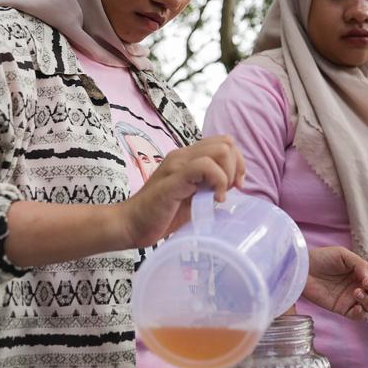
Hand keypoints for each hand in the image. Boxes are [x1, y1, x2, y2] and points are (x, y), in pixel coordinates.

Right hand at [117, 136, 245, 248]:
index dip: (237, 163)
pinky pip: (205, 166)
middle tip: (228, 191)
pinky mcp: (174, 178)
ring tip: (218, 196)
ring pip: (220, 150)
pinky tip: (214, 200)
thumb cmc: (161, 214)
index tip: (234, 187)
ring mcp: (177, 164)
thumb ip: (209, 186)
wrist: (130, 225)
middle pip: (227, 142)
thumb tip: (234, 184)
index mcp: (188, 157)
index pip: (225, 142)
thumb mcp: (193, 197)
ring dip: (228, 175)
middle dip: (236, 168)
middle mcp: (183, 155)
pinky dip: (218, 182)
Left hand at [303, 246, 367, 319]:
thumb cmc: (323, 258)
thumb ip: (360, 265)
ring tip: (357, 292)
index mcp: (364, 271)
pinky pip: (358, 316)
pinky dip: (361, 312)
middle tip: (365, 282)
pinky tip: (355, 305)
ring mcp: (353, 298)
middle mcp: (362, 285)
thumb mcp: (344, 255)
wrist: (303, 269)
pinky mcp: (343, 309)